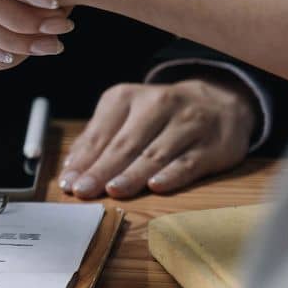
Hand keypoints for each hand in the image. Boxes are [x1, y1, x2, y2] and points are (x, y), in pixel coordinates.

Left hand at [60, 77, 255, 198]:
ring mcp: (188, 124)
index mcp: (127, 97)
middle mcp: (158, 105)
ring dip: (132, 174)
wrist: (219, 102)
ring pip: (155, 153)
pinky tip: (155, 186)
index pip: (101, 133)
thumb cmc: (160, 116)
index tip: (68, 183)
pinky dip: (172, 175)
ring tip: (113, 190)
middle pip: (125, 144)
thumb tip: (71, 168)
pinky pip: (189, 162)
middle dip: (101, 169)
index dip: (83, 159)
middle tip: (83, 191)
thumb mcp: (126, 115)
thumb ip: (99, 139)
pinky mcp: (213, 144)